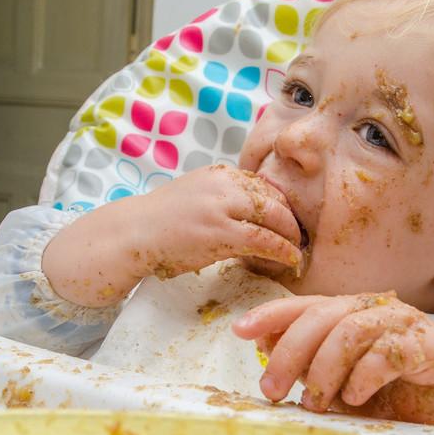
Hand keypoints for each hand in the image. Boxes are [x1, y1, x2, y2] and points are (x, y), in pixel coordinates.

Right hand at [42, 165, 301, 306]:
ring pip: (274, 217)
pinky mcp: (220, 232)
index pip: (264, 185)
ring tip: (299, 251)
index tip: (290, 222)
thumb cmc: (160, 223)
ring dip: (292, 236)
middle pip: (275, 198)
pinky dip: (282, 250)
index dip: (282, 206)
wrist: (132, 233)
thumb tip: (251, 215)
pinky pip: (263, 239)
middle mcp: (223, 184)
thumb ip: (222, 199)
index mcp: (220, 174)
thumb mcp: (195, 196)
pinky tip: (290, 260)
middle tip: (302, 239)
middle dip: (293, 220)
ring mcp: (222, 207)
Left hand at [232, 293, 433, 430]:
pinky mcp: (433, 347)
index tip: (239, 331)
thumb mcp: (330, 382)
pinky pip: (390, 353)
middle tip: (271, 391)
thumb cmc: (383, 401)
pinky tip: (353, 398)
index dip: (271, 314)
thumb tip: (260, 340)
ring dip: (323, 369)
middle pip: (323, 315)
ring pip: (351, 331)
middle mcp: (377, 310)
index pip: (305, 305)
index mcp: (350, 313)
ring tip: (315, 403)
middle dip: (289, 353)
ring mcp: (407, 324)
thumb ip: (301, 360)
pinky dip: (363, 376)